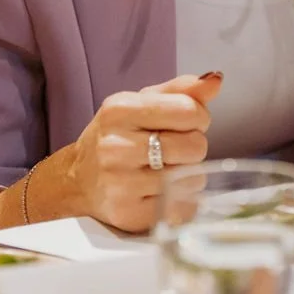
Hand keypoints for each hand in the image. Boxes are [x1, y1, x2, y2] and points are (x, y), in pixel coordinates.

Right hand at [69, 71, 222, 232]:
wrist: (79, 179)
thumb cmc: (117, 136)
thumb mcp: (140, 103)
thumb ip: (180, 90)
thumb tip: (215, 80)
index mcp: (120, 110)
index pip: (189, 110)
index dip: (199, 116)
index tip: (187, 123)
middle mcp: (116, 146)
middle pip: (195, 146)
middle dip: (193, 146)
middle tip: (175, 149)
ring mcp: (121, 183)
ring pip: (193, 178)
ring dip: (188, 174)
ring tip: (166, 169)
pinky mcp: (131, 214)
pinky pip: (185, 207)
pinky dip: (183, 200)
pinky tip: (163, 192)